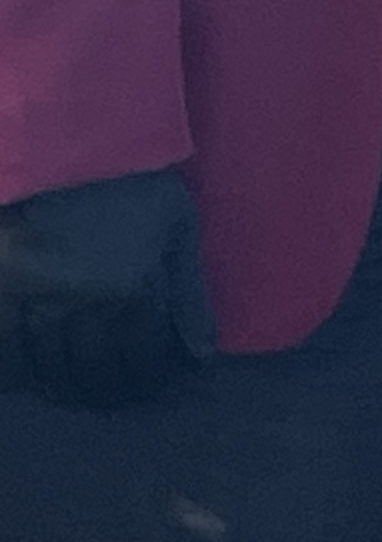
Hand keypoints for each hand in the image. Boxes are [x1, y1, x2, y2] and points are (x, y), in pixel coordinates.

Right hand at [0, 171, 209, 408]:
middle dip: (113, 391)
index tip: (155, 382)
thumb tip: (201, 351)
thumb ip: (190, 290)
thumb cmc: (128, 182)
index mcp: (135, 291)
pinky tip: (34, 376)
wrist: (61, 147)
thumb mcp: (177, 224)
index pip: (146, 359)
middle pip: (97, 373)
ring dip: (69, 386)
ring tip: (81, 389)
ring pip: (51, 370)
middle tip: (119, 394)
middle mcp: (84, 309)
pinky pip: (9, 355)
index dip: (151, 378)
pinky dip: (22, 372)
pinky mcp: (2, 298)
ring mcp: (36, 307)